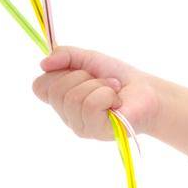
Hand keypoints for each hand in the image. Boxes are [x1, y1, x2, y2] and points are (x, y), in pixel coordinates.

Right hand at [31, 46, 160, 140]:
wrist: (148, 91)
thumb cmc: (118, 77)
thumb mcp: (89, 59)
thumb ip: (66, 56)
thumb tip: (44, 62)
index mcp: (61, 100)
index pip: (39, 86)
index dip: (58, 72)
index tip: (80, 70)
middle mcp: (67, 116)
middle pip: (57, 90)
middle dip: (84, 77)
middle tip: (102, 81)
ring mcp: (81, 127)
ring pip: (74, 97)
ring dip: (100, 85)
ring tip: (113, 90)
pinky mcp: (98, 131)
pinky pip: (91, 105)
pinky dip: (108, 94)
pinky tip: (117, 101)